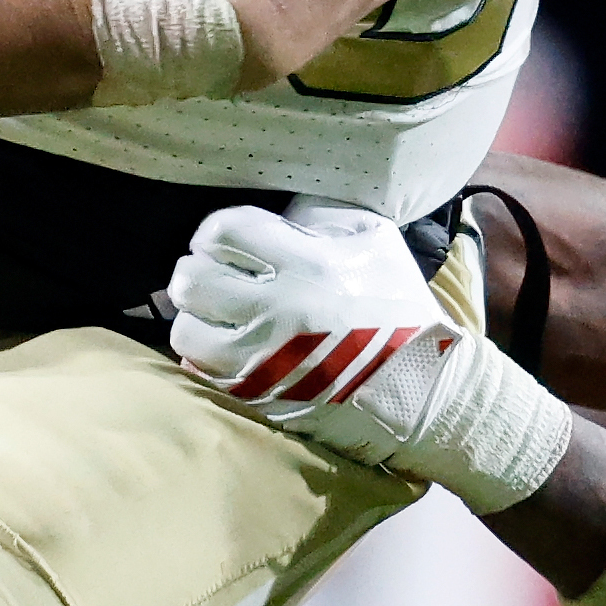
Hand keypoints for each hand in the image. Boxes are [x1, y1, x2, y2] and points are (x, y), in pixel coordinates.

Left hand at [164, 201, 573, 504]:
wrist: (419, 386)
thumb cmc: (399, 308)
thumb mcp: (377, 242)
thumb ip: (325, 217)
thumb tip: (280, 210)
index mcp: (308, 265)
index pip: (224, 232)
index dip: (214, 232)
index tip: (223, 240)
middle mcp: (277, 309)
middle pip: (192, 279)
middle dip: (196, 269)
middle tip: (213, 272)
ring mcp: (263, 358)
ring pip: (186, 328)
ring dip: (196, 316)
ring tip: (215, 314)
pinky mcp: (257, 395)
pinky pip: (200, 369)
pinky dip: (203, 354)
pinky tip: (224, 345)